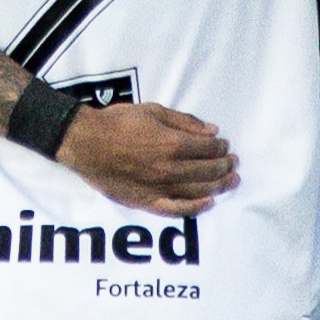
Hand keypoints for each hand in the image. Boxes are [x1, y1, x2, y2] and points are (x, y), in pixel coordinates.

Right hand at [57, 99, 237, 215]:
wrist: (86, 142)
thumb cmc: (118, 122)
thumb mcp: (153, 111)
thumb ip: (185, 122)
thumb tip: (212, 131)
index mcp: (172, 144)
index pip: (208, 149)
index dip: (221, 147)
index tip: (225, 145)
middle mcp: (169, 169)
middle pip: (208, 171)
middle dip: (225, 166)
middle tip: (233, 163)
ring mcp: (158, 187)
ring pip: (198, 190)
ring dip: (219, 186)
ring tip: (230, 182)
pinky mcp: (145, 201)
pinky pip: (175, 209)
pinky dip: (195, 208)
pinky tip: (208, 203)